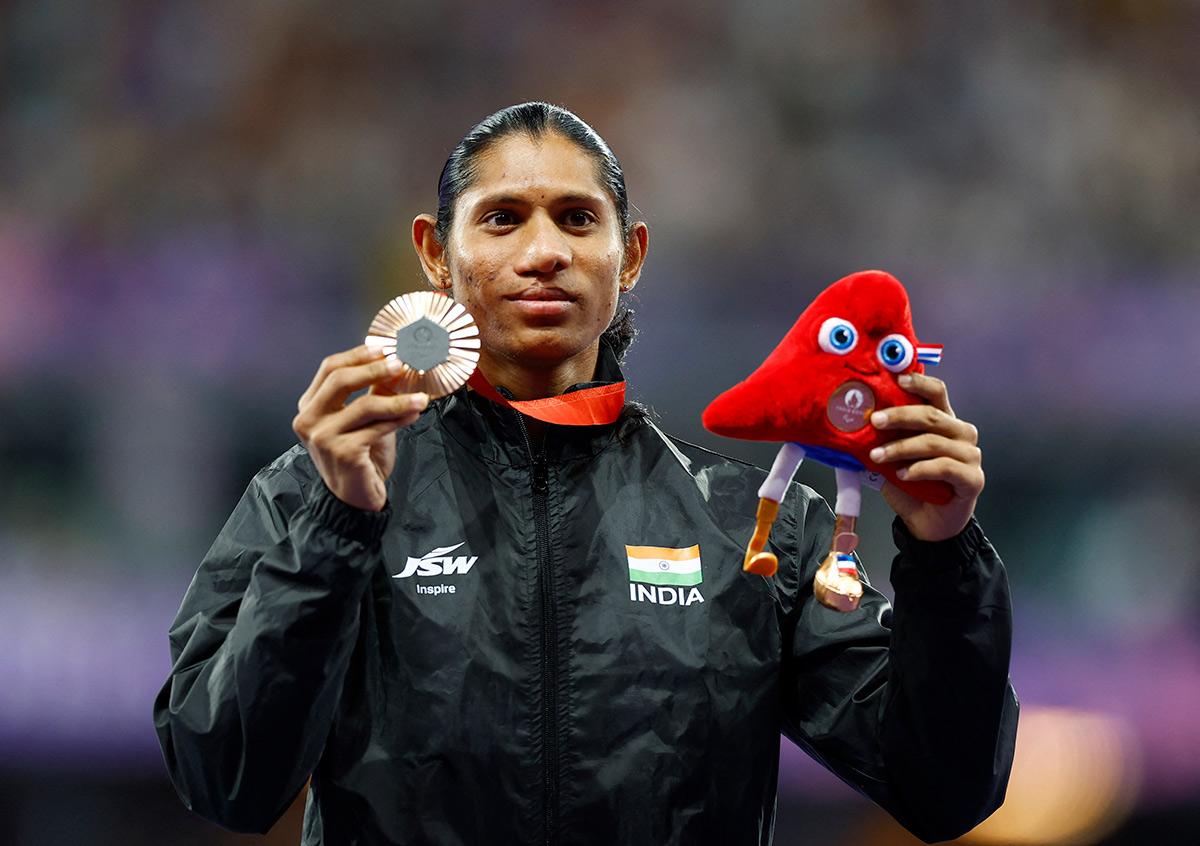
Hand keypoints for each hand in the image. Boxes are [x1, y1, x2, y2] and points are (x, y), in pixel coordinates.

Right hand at [292, 345, 428, 511]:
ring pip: (364, 405)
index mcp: (310, 405)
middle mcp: (309, 419)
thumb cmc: (360, 456)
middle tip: (401, 365)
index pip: (330, 368)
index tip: (384, 349)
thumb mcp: (365, 418)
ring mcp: (322, 436)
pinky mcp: (341, 452)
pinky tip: (414, 414)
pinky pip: (376, 428)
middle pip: (340, 379)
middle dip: (375, 369)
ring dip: (397, 399)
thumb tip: (395, 364)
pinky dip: (399, 419)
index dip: (358, 355)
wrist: (356, 497)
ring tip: (420, 397)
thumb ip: (373, 392)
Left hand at [868, 372, 983, 541]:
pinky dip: (919, 469)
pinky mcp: (973, 479)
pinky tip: (902, 475)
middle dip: (900, 416)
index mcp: (944, 422)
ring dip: (901, 447)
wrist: (926, 523)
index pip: (937, 393)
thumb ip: (885, 439)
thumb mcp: (893, 458)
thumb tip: (854, 422)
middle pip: (932, 415)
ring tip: (876, 456)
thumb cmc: (911, 486)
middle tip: (874, 420)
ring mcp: (970, 456)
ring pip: (934, 442)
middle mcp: (962, 434)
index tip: (897, 379)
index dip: (920, 383)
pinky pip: (944, 467)